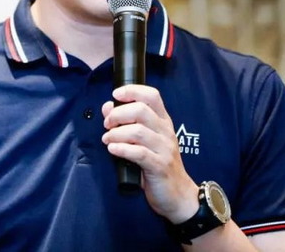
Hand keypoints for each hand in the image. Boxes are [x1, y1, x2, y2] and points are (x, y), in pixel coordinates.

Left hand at [101, 85, 198, 222]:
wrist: (177, 194)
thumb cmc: (157, 164)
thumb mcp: (142, 140)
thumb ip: (125, 122)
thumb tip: (108, 106)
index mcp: (163, 121)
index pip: (152, 95)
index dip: (132, 91)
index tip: (115, 94)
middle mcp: (165, 131)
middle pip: (141, 110)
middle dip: (118, 114)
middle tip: (107, 125)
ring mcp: (164, 149)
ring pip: (137, 131)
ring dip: (116, 133)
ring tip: (107, 140)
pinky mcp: (159, 166)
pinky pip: (139, 153)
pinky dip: (121, 149)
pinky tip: (113, 149)